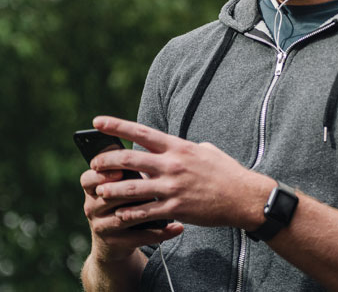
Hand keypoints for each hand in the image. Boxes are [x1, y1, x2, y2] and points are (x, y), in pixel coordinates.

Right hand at [80, 144, 182, 262]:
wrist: (118, 236)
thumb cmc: (126, 197)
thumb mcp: (123, 180)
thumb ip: (131, 164)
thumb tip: (153, 143)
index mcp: (93, 185)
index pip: (89, 176)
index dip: (102, 173)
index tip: (120, 171)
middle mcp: (92, 205)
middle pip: (107, 196)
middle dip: (127, 190)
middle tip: (149, 187)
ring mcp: (101, 225)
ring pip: (123, 217)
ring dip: (147, 211)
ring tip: (169, 205)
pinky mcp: (115, 243)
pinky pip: (138, 238)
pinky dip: (160, 233)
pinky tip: (178, 227)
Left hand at [90, 116, 274, 230]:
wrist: (243, 197)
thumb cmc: (226, 172)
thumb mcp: (206, 150)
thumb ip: (185, 148)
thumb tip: (173, 147)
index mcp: (178, 147)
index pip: (141, 132)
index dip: (116, 126)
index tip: (97, 122)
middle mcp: (172, 165)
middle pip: (128, 160)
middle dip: (106, 161)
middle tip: (94, 163)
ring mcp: (172, 188)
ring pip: (131, 188)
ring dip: (111, 189)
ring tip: (100, 190)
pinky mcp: (176, 209)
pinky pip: (145, 212)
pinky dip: (129, 214)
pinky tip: (120, 215)